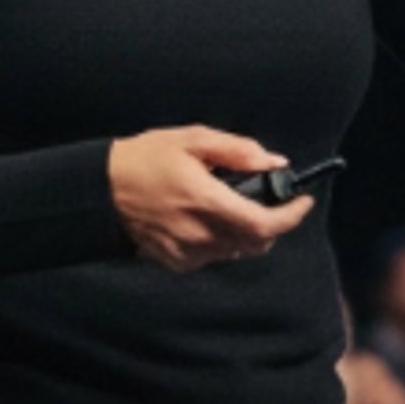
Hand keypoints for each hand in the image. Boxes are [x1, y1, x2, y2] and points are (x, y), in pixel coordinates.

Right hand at [108, 126, 316, 270]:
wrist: (100, 190)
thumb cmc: (146, 158)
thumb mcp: (192, 140)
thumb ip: (237, 151)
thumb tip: (274, 162)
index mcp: (207, 202)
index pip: (265, 224)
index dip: (292, 216)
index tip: (304, 201)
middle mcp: (201, 234)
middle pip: (257, 242)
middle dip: (271, 222)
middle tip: (267, 199)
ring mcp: (188, 253)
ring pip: (237, 250)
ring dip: (245, 231)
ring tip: (229, 205)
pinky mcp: (176, 263)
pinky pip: (213, 257)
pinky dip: (220, 240)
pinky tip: (204, 219)